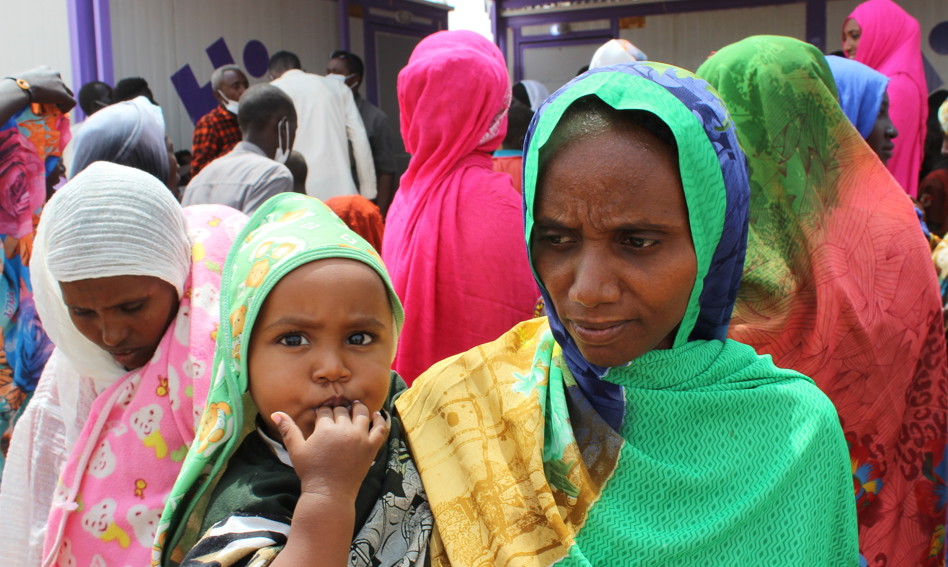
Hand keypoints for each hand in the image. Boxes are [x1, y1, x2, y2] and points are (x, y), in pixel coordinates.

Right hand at [14, 66, 74, 111]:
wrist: (21, 87)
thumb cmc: (16, 84)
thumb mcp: (24, 79)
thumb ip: (30, 82)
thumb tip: (23, 89)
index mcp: (46, 69)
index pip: (54, 78)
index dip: (52, 87)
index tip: (45, 94)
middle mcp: (55, 74)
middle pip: (62, 86)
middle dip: (58, 94)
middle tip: (51, 102)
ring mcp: (61, 84)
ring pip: (68, 94)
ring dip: (63, 101)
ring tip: (56, 107)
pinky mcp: (64, 95)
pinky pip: (72, 103)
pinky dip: (67, 108)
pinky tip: (59, 111)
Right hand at [272, 401, 387, 499]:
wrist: (329, 493)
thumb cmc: (311, 472)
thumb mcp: (296, 450)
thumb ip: (288, 429)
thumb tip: (276, 413)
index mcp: (325, 428)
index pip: (325, 411)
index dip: (322, 411)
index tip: (321, 414)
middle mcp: (344, 429)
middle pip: (342, 410)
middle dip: (338, 410)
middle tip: (336, 412)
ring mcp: (360, 437)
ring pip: (361, 413)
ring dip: (358, 408)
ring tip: (355, 406)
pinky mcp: (371, 447)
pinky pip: (380, 428)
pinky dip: (380, 419)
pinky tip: (376, 414)